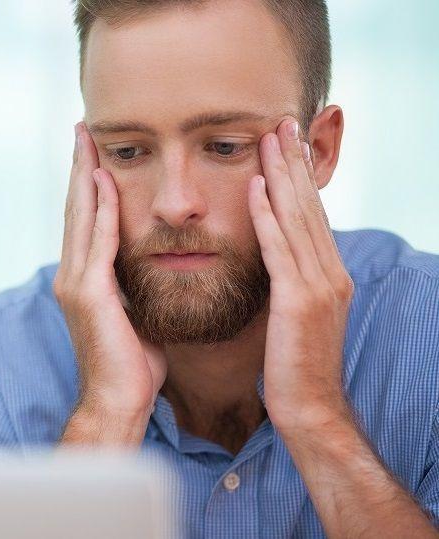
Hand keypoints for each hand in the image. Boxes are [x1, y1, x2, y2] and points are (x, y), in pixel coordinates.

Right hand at [54, 122, 166, 441]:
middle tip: (82, 129)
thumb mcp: (136, 314)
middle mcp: (72, 275)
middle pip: (75, 209)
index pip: (86, 220)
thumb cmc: (134, 364)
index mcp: (84, 279)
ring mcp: (75, 283)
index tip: (95, 152)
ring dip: (84, 176)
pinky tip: (104, 181)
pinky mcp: (88, 293)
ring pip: (80, 216)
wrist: (118, 401)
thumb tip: (154, 266)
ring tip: (87, 141)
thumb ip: (135, 286)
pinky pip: (97, 242)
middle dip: (80, 167)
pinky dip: (99, 209)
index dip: (88, 184)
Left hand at [248, 117, 354, 434]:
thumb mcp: (295, 314)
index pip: (312, 214)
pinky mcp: (299, 303)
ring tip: (268, 139)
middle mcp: (330, 273)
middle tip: (281, 122)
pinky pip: (280, 251)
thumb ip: (289, 280)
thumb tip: (274, 256)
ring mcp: (319, 286)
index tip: (284, 142)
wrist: (308, 408)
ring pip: (297, 219)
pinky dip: (267, 217)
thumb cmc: (293, 364)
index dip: (299, 176)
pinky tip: (254, 190)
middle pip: (309, 206)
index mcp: (328, 274)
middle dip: (293, 163)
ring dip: (281, 176)